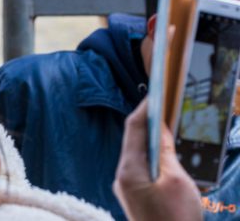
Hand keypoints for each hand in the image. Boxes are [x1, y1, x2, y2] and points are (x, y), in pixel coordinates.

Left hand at [113, 100, 202, 220]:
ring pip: (139, 153)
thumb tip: (160, 129)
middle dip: (149, 121)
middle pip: (134, 140)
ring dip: (153, 139)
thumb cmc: (176, 220)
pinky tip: (168, 151)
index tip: (157, 93)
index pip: (134, 128)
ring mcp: (128, 187)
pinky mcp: (137, 196)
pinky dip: (155, 155)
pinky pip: (144, 167)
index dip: (146, 109)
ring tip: (168, 123)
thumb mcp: (177, 182)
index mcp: (129, 170)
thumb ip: (166, 152)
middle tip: (165, 104)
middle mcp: (123, 176)